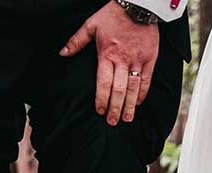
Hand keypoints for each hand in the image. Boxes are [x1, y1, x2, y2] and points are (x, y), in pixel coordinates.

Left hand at [60, 2, 158, 125]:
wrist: (139, 5)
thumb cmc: (112, 15)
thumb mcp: (91, 24)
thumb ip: (76, 41)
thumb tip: (62, 53)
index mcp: (107, 54)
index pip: (103, 82)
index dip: (101, 98)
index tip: (99, 111)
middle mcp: (122, 60)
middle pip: (118, 89)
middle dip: (115, 108)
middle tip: (112, 122)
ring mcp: (137, 61)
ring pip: (133, 88)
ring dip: (130, 106)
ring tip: (127, 119)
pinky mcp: (149, 60)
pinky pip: (146, 81)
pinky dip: (142, 94)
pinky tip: (138, 104)